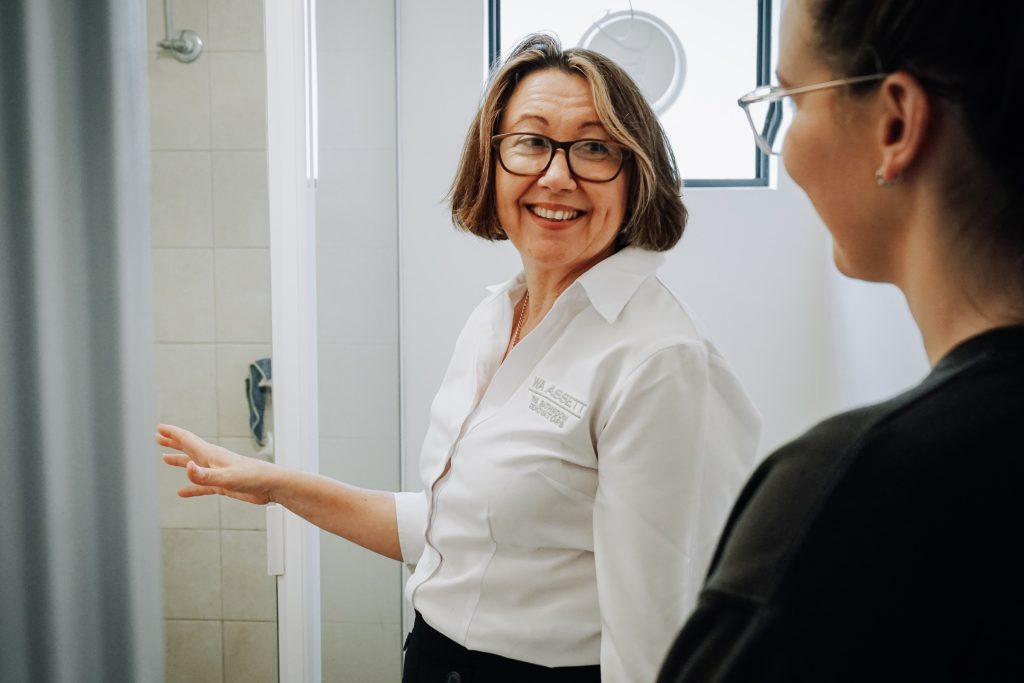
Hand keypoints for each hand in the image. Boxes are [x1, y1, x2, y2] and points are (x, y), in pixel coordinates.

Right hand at [158, 423, 278, 504]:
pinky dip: (191, 488)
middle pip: (188, 448)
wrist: (271, 486)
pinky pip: (202, 485)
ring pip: (193, 465)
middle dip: (172, 442)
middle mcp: (213, 460)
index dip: (172, 433)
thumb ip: (205, 475)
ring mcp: (217, 472)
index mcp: (211, 454)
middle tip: (157, 437)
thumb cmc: (253, 478)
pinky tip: (181, 492)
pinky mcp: (223, 484)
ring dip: (179, 461)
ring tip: (165, 459)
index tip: (159, 427)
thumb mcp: (227, 478)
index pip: (188, 440)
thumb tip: (187, 468)